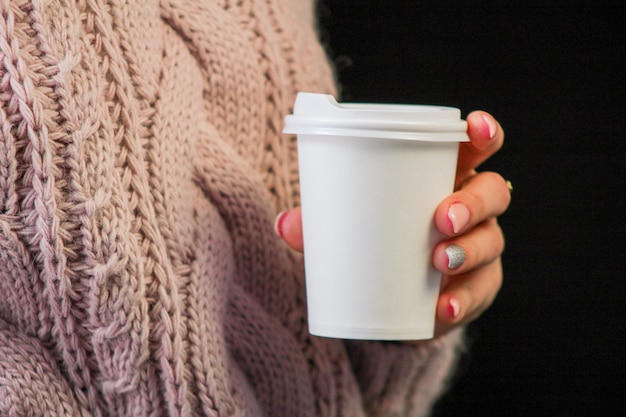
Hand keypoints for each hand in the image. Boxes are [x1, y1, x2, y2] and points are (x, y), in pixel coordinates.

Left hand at [275, 111, 510, 336]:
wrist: (386, 297)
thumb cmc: (372, 241)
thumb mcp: (347, 226)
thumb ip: (320, 222)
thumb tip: (284, 223)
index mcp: (443, 178)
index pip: (475, 148)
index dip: (483, 132)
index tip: (475, 127)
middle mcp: (470, 209)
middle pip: (493, 192)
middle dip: (473, 202)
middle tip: (442, 219)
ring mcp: (479, 248)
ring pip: (492, 240)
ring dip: (470, 249)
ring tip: (438, 261)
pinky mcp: (476, 288)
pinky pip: (482, 290)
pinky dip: (465, 299)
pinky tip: (445, 307)